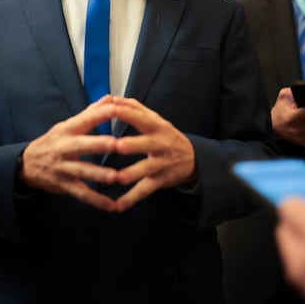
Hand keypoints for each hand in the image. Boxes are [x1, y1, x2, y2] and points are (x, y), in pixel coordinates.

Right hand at [19, 96, 119, 211]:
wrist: (26, 164)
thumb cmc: (54, 141)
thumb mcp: (67, 125)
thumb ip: (90, 113)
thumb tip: (110, 98)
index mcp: (67, 130)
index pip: (84, 119)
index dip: (99, 114)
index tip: (116, 108)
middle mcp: (63, 147)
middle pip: (81, 145)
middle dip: (98, 144)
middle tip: (116, 144)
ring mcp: (62, 167)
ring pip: (81, 171)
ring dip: (98, 174)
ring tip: (115, 177)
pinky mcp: (63, 185)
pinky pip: (81, 194)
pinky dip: (96, 201)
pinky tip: (112, 206)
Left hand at [111, 97, 196, 211]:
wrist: (194, 158)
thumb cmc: (165, 135)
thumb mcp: (155, 119)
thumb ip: (134, 108)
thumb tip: (113, 98)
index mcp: (156, 126)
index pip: (141, 117)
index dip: (127, 113)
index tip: (111, 109)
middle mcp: (160, 143)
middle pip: (146, 143)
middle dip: (132, 144)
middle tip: (116, 145)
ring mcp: (161, 163)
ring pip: (147, 169)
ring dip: (132, 173)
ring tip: (117, 178)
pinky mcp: (161, 180)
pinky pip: (146, 190)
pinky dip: (132, 198)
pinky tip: (118, 206)